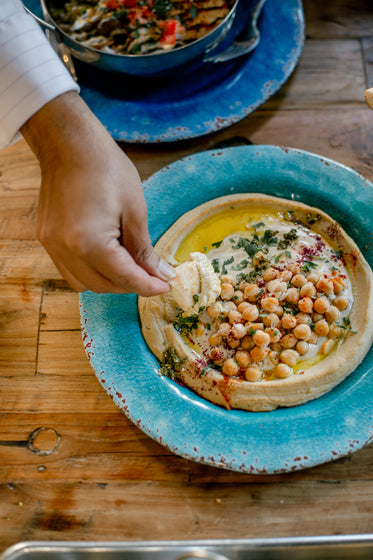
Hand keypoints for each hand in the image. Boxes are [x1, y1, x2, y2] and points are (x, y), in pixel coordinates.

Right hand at [21, 91, 174, 295]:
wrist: (70, 143)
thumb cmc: (106, 168)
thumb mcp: (135, 210)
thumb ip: (144, 250)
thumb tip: (161, 275)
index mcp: (89, 242)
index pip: (124, 278)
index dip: (148, 286)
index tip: (166, 286)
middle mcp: (66, 249)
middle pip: (103, 286)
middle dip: (130, 285)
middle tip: (153, 274)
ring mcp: (52, 245)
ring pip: (84, 284)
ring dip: (110, 282)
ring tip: (131, 265)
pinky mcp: (47, 239)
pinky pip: (70, 270)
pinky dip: (91, 272)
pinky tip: (108, 258)